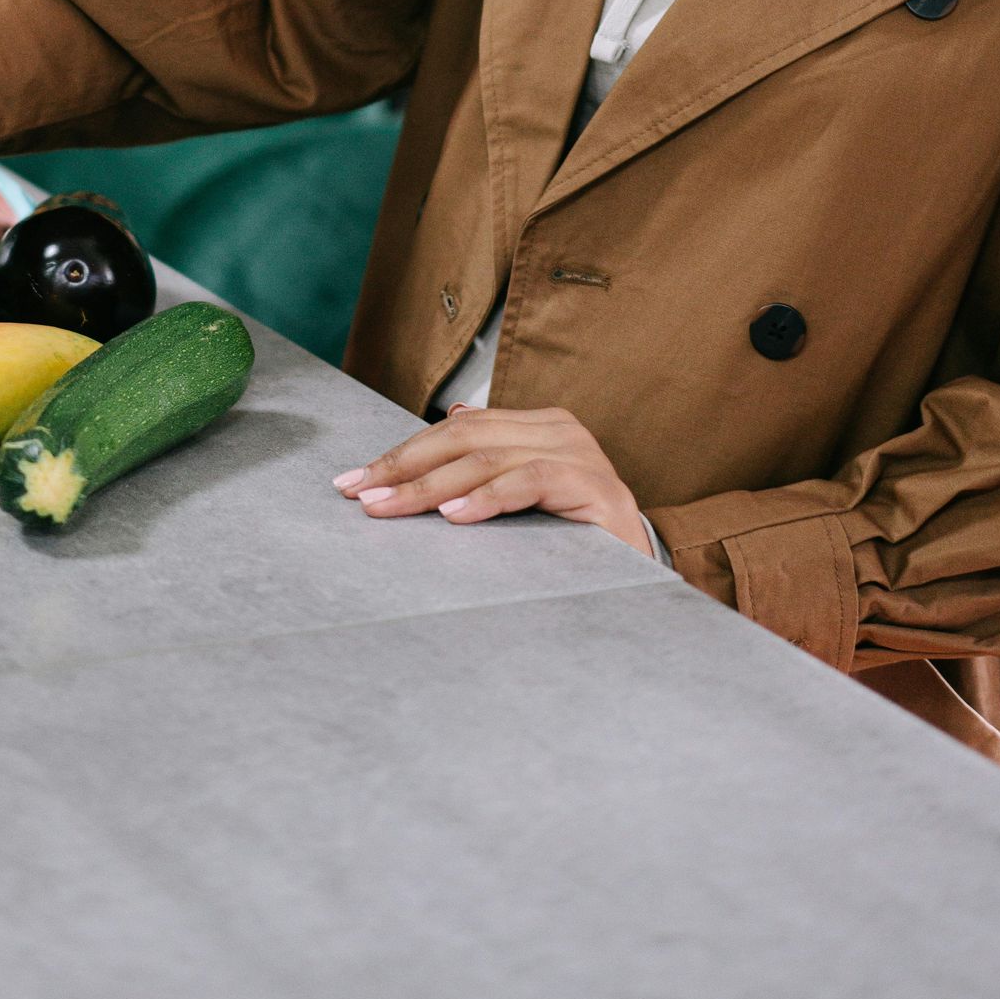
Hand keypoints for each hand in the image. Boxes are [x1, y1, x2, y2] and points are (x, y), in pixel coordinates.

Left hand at [333, 404, 655, 552]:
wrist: (645, 578)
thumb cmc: (578, 542)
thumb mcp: (524, 496)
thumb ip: (492, 461)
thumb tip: (448, 420)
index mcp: (539, 426)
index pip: (457, 430)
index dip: (403, 454)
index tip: (354, 482)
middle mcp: (559, 430)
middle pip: (465, 438)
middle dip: (404, 467)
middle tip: (359, 493)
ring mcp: (579, 454)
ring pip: (487, 458)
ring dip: (429, 486)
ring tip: (389, 507)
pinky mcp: (594, 486)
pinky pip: (529, 482)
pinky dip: (486, 499)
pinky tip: (453, 516)